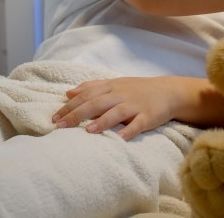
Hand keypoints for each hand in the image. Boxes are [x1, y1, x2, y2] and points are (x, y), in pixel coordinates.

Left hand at [52, 75, 223, 140]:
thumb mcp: (115, 84)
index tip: (54, 117)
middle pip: (96, 103)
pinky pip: (138, 124)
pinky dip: (129, 130)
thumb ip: (92, 87)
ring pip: (116, 112)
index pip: (87, 95)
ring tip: (88, 131)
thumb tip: (68, 92)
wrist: (169, 91)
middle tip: (60, 126)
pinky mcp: (148, 116)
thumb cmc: (138, 90)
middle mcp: (121, 95)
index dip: (70, 106)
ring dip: (102, 122)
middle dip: (77, 114)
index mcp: (112, 87)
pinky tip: (120, 138)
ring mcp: (135, 105)